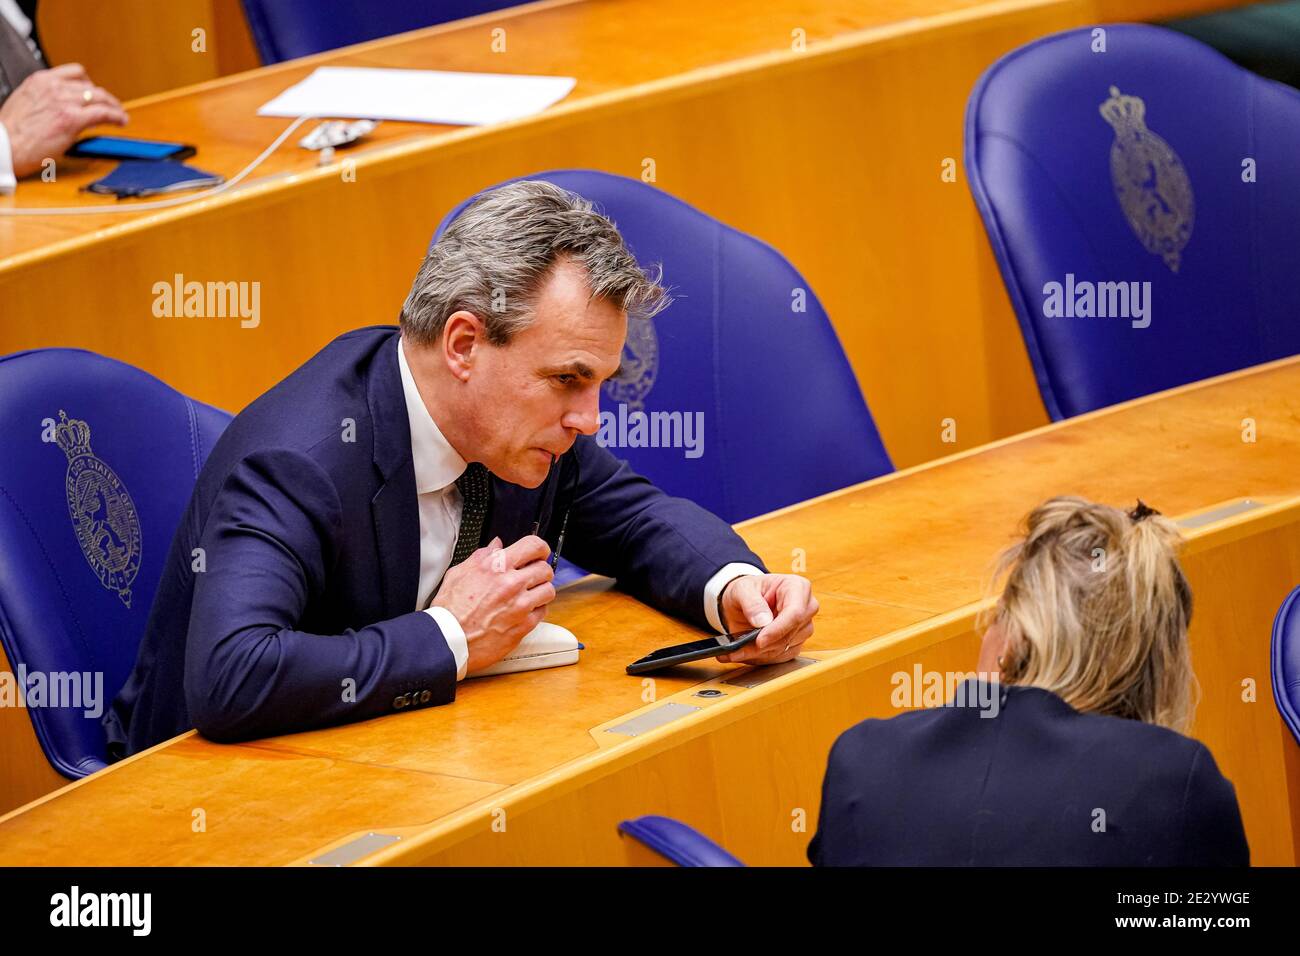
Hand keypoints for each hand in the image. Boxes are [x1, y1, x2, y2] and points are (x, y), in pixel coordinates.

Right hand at [0, 64, 127, 178]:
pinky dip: (117, 116)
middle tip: (111, 107)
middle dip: (104, 98)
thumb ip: (45, 100)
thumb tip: (61, 109)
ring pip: (100, 98)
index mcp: (40, 81)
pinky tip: (121, 121)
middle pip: (91, 86)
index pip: (75, 73)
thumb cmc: (11, 133)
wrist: (3, 146)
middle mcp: (53, 87)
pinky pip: (103, 113)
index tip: (95, 93)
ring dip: (113, 107)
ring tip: (120, 115)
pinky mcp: (72, 119)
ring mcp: (64, 102)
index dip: (90, 84)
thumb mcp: (26, 103)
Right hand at [431, 535, 554, 674]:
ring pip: (548, 590)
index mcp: (496, 567)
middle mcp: (512, 584)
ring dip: (540, 591)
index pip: (534, 546)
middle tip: (531, 576)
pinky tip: (522, 611)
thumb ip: (481, 556)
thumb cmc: (450, 611)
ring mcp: (521, 605)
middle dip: (540, 571)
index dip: (540, 548)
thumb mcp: (459, 574)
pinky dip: (536, 610)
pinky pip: (542, 612)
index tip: (539, 553)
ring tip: (527, 595)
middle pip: (545, 569)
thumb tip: (496, 546)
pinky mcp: (524, 625)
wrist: (448, 641)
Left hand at [717, 573, 818, 665]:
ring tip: (737, 650)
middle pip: (791, 633)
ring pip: (785, 648)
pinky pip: (781, 657)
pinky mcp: (797, 643)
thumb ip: (751, 603)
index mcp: (797, 587)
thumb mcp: (743, 589)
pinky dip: (761, 658)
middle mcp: (806, 608)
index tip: (759, 640)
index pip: (795, 613)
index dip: (778, 629)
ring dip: (759, 652)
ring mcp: (804, 627)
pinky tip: (745, 653)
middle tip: (739, 649)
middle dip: (764, 645)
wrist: (745, 602)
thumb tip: (762, 621)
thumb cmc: (748, 590)